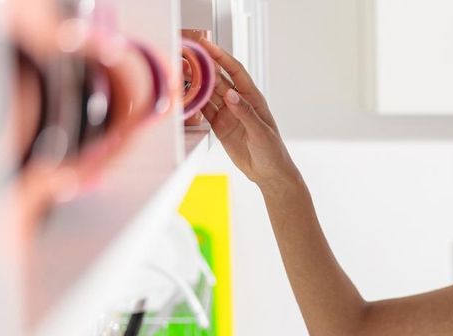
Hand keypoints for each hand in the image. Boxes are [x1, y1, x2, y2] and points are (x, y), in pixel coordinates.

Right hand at [198, 38, 300, 189]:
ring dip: (195, 83)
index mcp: (253, 98)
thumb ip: (245, 113)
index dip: (221, 57)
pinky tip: (183, 96)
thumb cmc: (272, 152)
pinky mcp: (219, 126)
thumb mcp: (261, 132)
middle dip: (202, 66)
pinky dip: (193, 103)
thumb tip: (231, 95)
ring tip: (179, 71)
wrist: (269, 173)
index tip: (207, 45)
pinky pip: (204, 110)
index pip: (235, 71)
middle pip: (218, 79)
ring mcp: (228, 113)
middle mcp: (238, 102)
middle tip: (185, 55)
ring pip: (208, 93)